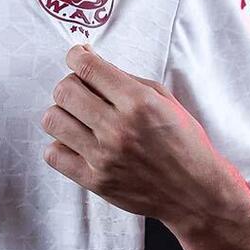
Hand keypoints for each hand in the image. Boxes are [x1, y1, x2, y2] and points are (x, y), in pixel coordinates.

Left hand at [40, 42, 231, 224]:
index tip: (76, 57)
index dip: (75, 56)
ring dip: (62, 114)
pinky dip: (60, 146)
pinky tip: (77, 143)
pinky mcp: (95, 181)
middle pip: (64, 91)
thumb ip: (126, 79)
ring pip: (53, 120)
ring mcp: (104, 156)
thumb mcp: (164, 100)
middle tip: (81, 90)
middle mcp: (118, 128)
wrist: (197, 193)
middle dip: (69, 84)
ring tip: (78, 119)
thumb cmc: (184, 142)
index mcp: (138, 103)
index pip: (87, 68)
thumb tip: (89, 59)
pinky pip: (53, 154)